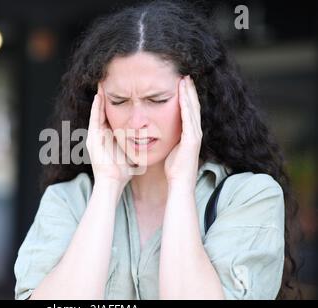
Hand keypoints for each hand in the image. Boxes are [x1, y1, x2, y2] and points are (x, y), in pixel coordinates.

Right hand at [86, 83, 133, 185]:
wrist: (112, 182)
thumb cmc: (122, 172)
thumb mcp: (131, 153)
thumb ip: (137, 146)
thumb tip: (150, 142)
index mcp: (107, 137)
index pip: (110, 116)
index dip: (115, 104)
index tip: (122, 92)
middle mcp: (99, 135)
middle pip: (102, 111)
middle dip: (105, 97)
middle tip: (108, 82)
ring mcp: (94, 135)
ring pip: (96, 112)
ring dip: (99, 98)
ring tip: (102, 84)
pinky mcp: (92, 137)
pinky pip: (94, 118)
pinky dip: (96, 107)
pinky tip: (100, 96)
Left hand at [164, 75, 202, 191]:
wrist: (179, 182)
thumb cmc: (174, 168)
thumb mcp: (172, 149)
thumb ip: (170, 139)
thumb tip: (161, 133)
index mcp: (190, 133)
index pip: (189, 110)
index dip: (186, 96)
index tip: (181, 83)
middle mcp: (195, 131)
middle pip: (193, 106)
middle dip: (189, 90)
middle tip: (185, 75)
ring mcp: (195, 134)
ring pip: (192, 109)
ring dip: (189, 93)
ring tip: (185, 79)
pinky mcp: (192, 139)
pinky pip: (188, 118)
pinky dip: (186, 105)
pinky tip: (183, 94)